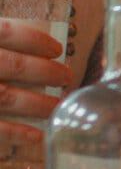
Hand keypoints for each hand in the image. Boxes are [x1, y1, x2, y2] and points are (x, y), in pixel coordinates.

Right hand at [0, 19, 71, 150]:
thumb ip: (4, 43)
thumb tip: (38, 48)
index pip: (6, 32)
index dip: (34, 40)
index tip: (57, 49)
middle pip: (13, 65)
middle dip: (45, 72)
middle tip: (67, 77)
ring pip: (6, 96)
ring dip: (36, 104)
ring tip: (57, 107)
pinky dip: (14, 133)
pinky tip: (36, 136)